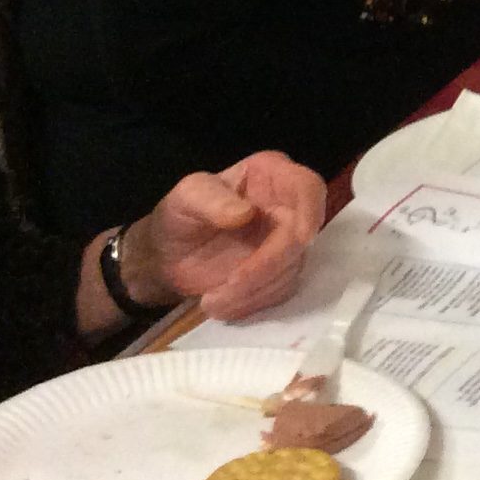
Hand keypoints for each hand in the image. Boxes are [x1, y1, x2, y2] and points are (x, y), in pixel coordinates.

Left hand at [121, 150, 324, 321]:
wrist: (168, 257)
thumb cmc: (179, 217)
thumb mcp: (184, 199)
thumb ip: (211, 200)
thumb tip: (245, 213)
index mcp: (270, 175)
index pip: (308, 187)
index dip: (311, 212)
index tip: (298, 240)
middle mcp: (288, 206)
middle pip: (302, 238)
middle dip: (267, 267)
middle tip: (227, 287)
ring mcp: (287, 242)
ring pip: (291, 270)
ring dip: (254, 291)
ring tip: (212, 300)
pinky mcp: (281, 272)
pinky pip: (281, 292)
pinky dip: (252, 303)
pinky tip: (222, 304)